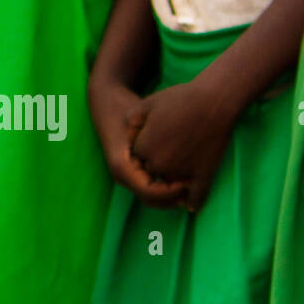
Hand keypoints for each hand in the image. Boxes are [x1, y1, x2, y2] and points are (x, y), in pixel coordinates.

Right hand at [88, 76, 187, 208]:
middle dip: (173, 197)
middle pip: (151, 199)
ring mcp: (126, 176)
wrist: (108, 104)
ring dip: (172, 197)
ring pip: (152, 198)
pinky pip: (152, 189)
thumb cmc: (127, 109)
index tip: (188, 182)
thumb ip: (158, 139)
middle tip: (195, 190)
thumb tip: (178, 161)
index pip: (149, 191)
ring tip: (193, 188)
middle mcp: (122, 176)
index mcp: (122, 166)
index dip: (170, 191)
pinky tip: (186, 182)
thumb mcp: (142, 120)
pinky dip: (168, 190)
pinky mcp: (133, 173)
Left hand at [129, 80, 233, 212]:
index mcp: (144, 149)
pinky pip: (196, 196)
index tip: (155, 138)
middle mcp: (160, 164)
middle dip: (158, 165)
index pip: (138, 158)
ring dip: (174, 184)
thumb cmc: (181, 99)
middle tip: (169, 151)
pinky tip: (191, 205)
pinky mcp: (203, 175)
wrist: (213, 101)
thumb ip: (132, 121)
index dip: (146, 148)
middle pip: (153, 173)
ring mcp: (182, 172)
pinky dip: (194, 202)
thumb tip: (127, 135)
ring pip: (173, 185)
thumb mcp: (147, 103)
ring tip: (181, 173)